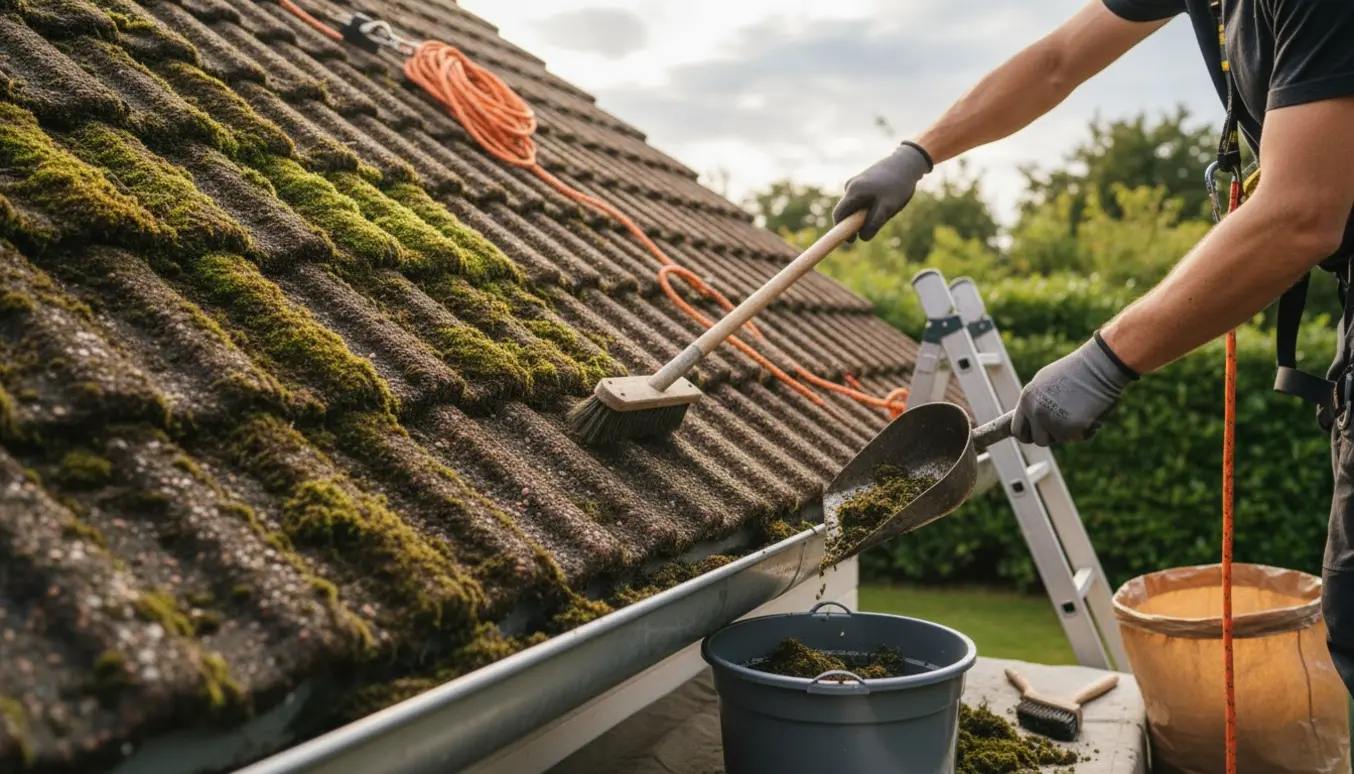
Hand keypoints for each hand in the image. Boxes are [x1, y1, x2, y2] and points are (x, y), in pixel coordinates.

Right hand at [832, 142, 931, 240]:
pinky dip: (872, 205)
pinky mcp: (864, 181)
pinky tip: (888, 200)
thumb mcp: (888, 207)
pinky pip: (863, 200)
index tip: (852, 241)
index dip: (841, 230)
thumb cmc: (898, 184)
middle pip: (848, 211)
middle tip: (878, 224)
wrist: (908, 162)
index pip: (838, 215)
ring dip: (867, 213)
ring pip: (857, 206)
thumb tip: (863, 237)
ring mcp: (857, 182)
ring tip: (888, 208)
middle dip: (859, 222)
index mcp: (853, 191)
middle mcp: (851, 186)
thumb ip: (874, 223)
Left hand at [1011, 332, 1137, 445]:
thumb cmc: (1072, 371)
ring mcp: (1055, 422)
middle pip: (1039, 440)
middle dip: (1050, 435)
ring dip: (1069, 430)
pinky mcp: (1075, 429)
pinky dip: (1085, 429)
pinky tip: (1088, 410)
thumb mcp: (1042, 382)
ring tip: (1078, 407)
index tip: (1035, 435)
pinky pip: (1078, 437)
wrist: (1098, 366)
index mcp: (1027, 400)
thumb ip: (1032, 403)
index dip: (1027, 435)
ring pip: (1061, 439)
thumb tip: (1022, 420)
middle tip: (1062, 422)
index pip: (1017, 430)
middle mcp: (1037, 413)